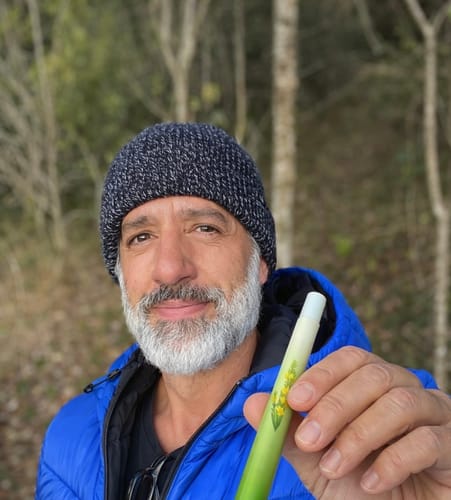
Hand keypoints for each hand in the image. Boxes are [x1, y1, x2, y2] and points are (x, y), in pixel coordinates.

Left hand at [244, 346, 450, 498]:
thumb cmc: (359, 486)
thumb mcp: (315, 462)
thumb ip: (286, 433)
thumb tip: (251, 403)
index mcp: (371, 385)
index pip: (349, 359)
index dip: (321, 374)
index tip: (294, 399)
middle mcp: (404, 389)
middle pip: (373, 374)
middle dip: (335, 405)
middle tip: (308, 440)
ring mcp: (434, 414)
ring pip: (399, 402)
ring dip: (359, 434)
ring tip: (334, 466)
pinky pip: (426, 440)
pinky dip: (392, 461)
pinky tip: (372, 483)